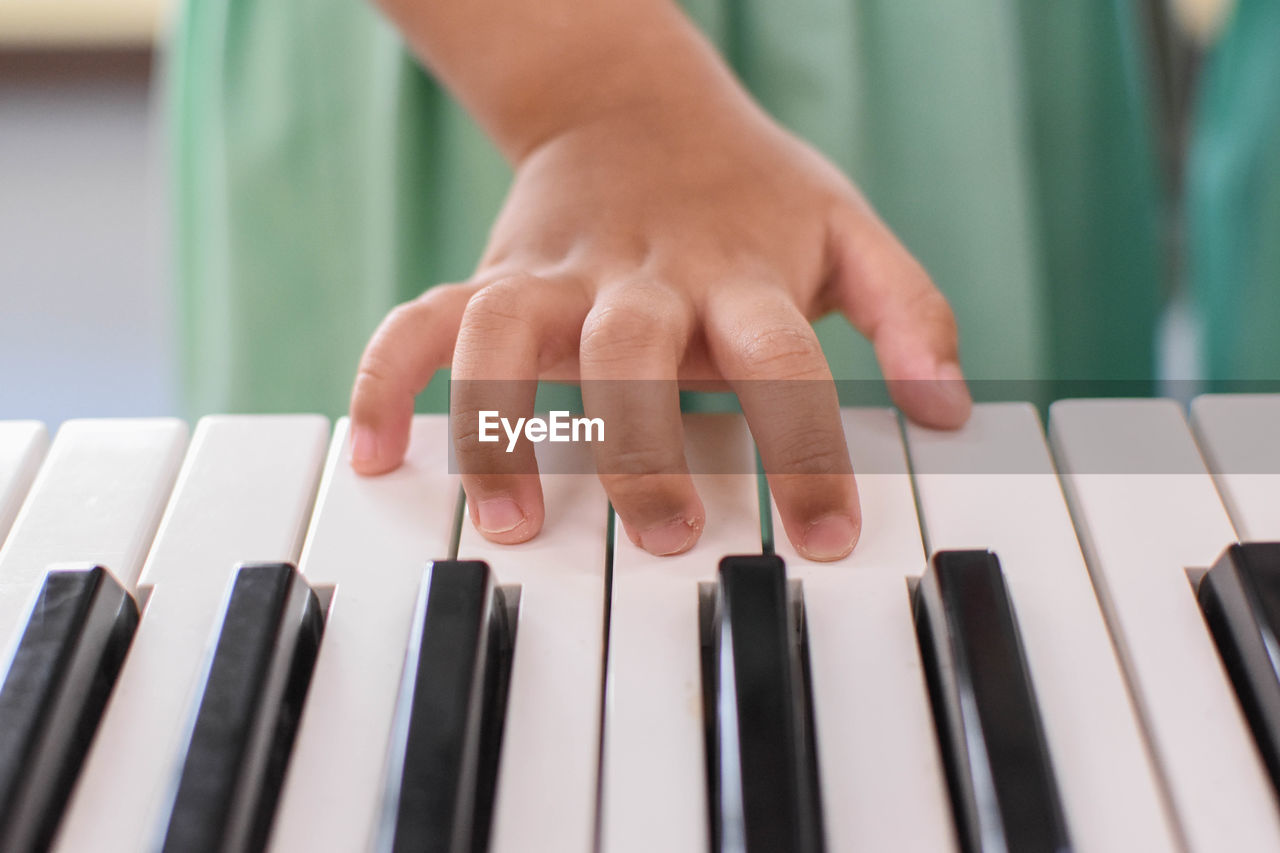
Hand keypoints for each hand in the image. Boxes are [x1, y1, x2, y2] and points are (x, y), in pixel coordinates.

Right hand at [349, 91, 969, 560]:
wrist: (633, 101)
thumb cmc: (749, 188)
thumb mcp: (844, 229)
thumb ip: (907, 309)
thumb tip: (948, 408)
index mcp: (736, 271)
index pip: (783, 361)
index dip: (808, 449)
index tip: (827, 538)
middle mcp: (639, 275)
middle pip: (632, 352)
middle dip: (645, 445)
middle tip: (670, 537)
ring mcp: (556, 276)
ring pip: (506, 337)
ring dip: (501, 426)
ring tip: (512, 522)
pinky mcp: (494, 278)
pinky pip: (421, 322)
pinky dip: (388, 380)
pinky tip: (380, 453)